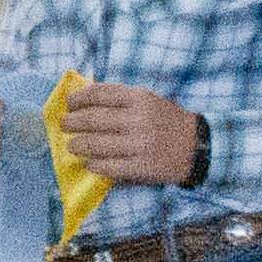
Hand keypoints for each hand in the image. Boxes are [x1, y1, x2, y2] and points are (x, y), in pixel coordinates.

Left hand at [56, 81, 204, 188]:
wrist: (197, 146)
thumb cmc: (167, 120)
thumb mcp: (148, 99)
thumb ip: (119, 97)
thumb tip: (82, 96)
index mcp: (139, 98)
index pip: (98, 94)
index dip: (77, 99)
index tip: (68, 105)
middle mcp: (138, 119)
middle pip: (92, 120)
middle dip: (71, 123)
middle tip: (64, 126)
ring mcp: (140, 145)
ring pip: (95, 145)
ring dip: (77, 145)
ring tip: (73, 145)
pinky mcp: (142, 167)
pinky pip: (108, 167)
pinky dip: (94, 165)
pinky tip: (90, 163)